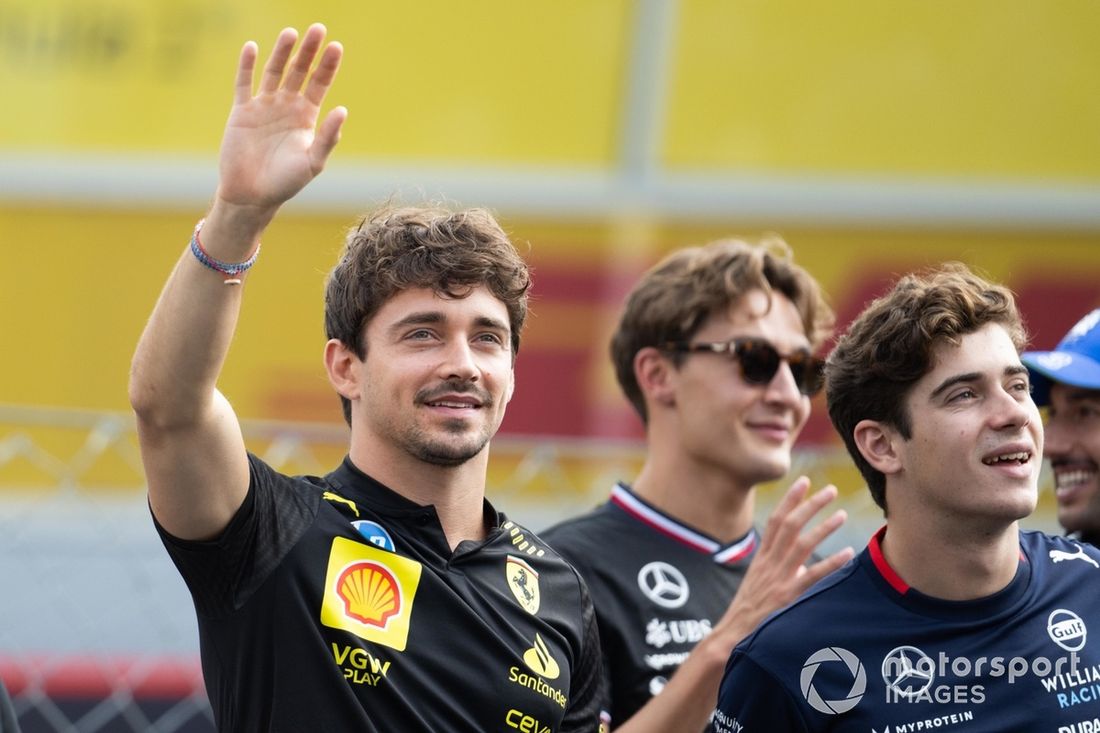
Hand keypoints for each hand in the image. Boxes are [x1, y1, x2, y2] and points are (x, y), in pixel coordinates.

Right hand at [215, 24, 346, 213]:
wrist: (252, 195)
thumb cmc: (286, 183)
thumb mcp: (313, 162)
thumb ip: (328, 137)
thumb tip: (342, 110)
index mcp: (306, 117)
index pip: (320, 84)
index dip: (327, 65)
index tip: (336, 46)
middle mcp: (286, 107)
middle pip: (299, 71)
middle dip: (308, 51)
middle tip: (318, 28)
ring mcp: (264, 107)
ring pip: (273, 71)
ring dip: (282, 52)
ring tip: (291, 33)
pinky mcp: (242, 112)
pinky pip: (244, 83)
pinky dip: (247, 66)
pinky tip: (252, 47)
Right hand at [711, 477, 852, 646]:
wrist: (731, 635)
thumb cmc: (748, 612)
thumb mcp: (760, 584)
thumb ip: (780, 570)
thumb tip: (805, 566)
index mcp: (762, 557)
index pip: (776, 520)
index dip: (790, 499)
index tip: (804, 482)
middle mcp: (770, 563)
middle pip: (790, 525)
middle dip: (810, 505)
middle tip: (830, 490)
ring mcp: (778, 578)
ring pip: (802, 545)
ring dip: (822, 527)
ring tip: (840, 514)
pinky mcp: (787, 596)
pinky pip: (812, 576)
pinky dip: (830, 564)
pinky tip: (847, 555)